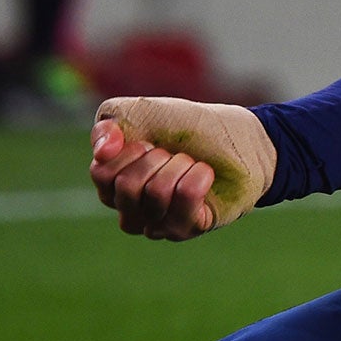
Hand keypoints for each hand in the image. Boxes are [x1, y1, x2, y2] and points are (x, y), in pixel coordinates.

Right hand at [88, 96, 277, 240]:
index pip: (101, 173)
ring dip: (180, 165)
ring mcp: (158, 224)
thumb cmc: (187, 127)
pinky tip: (206, 174)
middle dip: (157, 157)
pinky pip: (185, 199)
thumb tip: (101, 153)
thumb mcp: (142, 112)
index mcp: (113, 185)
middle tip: (175, 153)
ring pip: (155, 193)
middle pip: (126, 186)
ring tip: (192, 163)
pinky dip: (198, 176)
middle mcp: (131, 211)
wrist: (239, 137)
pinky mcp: (188, 229)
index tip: (150, 140)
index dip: (129, 149)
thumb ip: (110, 124)